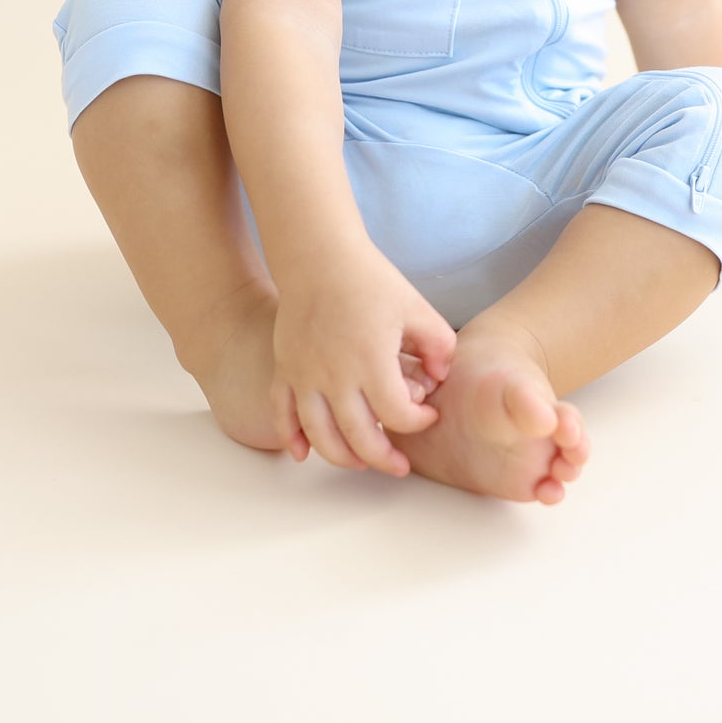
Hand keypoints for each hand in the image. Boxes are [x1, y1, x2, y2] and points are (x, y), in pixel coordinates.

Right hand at [270, 241, 457, 476]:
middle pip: (358, 438)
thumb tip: (438, 380)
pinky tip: (303, 455)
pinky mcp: (286, 369)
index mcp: (371, 361)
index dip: (418, 422)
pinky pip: (282, 414)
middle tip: (400, 465)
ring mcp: (305, 375)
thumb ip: (438, 346)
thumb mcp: (417, 307)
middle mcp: (335, 376)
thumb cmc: (370, 280)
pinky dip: (291, 439)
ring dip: (342, 458)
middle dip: (383, 459)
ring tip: (361, 462)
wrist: (319, 257)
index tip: (428, 414)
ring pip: (320, 436)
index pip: (397, 416)